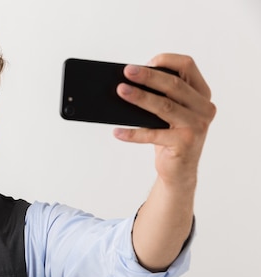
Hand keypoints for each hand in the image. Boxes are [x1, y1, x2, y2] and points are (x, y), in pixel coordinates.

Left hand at [114, 54, 216, 187]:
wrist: (178, 170)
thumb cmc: (169, 136)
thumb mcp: (168, 113)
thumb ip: (160, 96)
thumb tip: (128, 83)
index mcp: (201, 94)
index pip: (188, 65)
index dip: (166, 60)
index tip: (144, 63)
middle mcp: (204, 107)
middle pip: (174, 85)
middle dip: (148, 76)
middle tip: (126, 71)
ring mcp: (197, 125)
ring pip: (164, 106)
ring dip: (140, 97)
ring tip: (120, 91)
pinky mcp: (185, 142)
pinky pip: (153, 135)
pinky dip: (133, 133)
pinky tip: (117, 132)